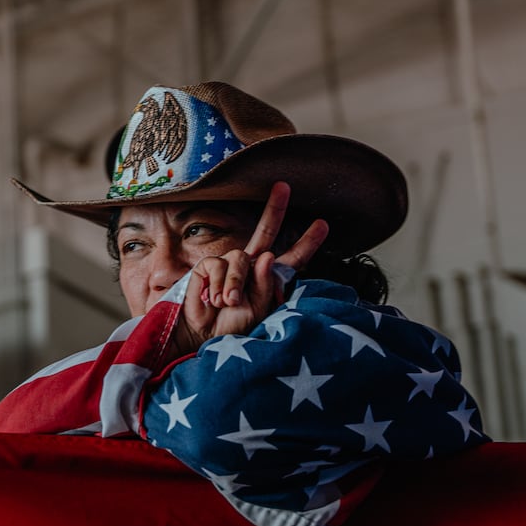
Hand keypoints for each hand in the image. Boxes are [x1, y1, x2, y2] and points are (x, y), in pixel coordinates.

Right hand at [167, 182, 327, 360]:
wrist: (202, 338)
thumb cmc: (231, 328)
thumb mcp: (257, 310)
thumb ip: (265, 284)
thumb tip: (267, 255)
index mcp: (266, 280)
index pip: (290, 259)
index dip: (305, 243)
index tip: (322, 224)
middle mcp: (249, 268)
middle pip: (264, 233)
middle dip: (274, 209)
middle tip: (284, 187)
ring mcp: (229, 265)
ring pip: (241, 258)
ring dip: (236, 284)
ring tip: (228, 303)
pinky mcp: (207, 267)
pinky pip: (219, 265)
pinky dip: (219, 284)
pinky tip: (213, 299)